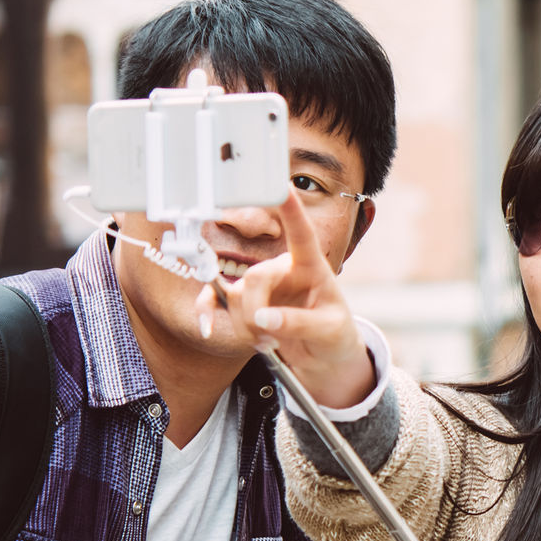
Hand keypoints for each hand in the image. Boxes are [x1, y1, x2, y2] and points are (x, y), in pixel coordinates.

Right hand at [194, 188, 374, 406]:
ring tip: (268, 343)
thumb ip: (299, 323)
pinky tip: (207, 327)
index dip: (292, 211)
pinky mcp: (243, 300)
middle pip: (254, 277)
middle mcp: (281, 268)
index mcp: (310, 266)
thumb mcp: (329, 331)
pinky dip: (208, 311)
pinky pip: (215, 299)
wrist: (321, 354)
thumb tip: (263, 317)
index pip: (301, 234)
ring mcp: (260, 284)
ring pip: (235, 295)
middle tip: (271, 339)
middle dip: (256, 312)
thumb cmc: (333, 333)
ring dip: (244, 326)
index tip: (283, 186)